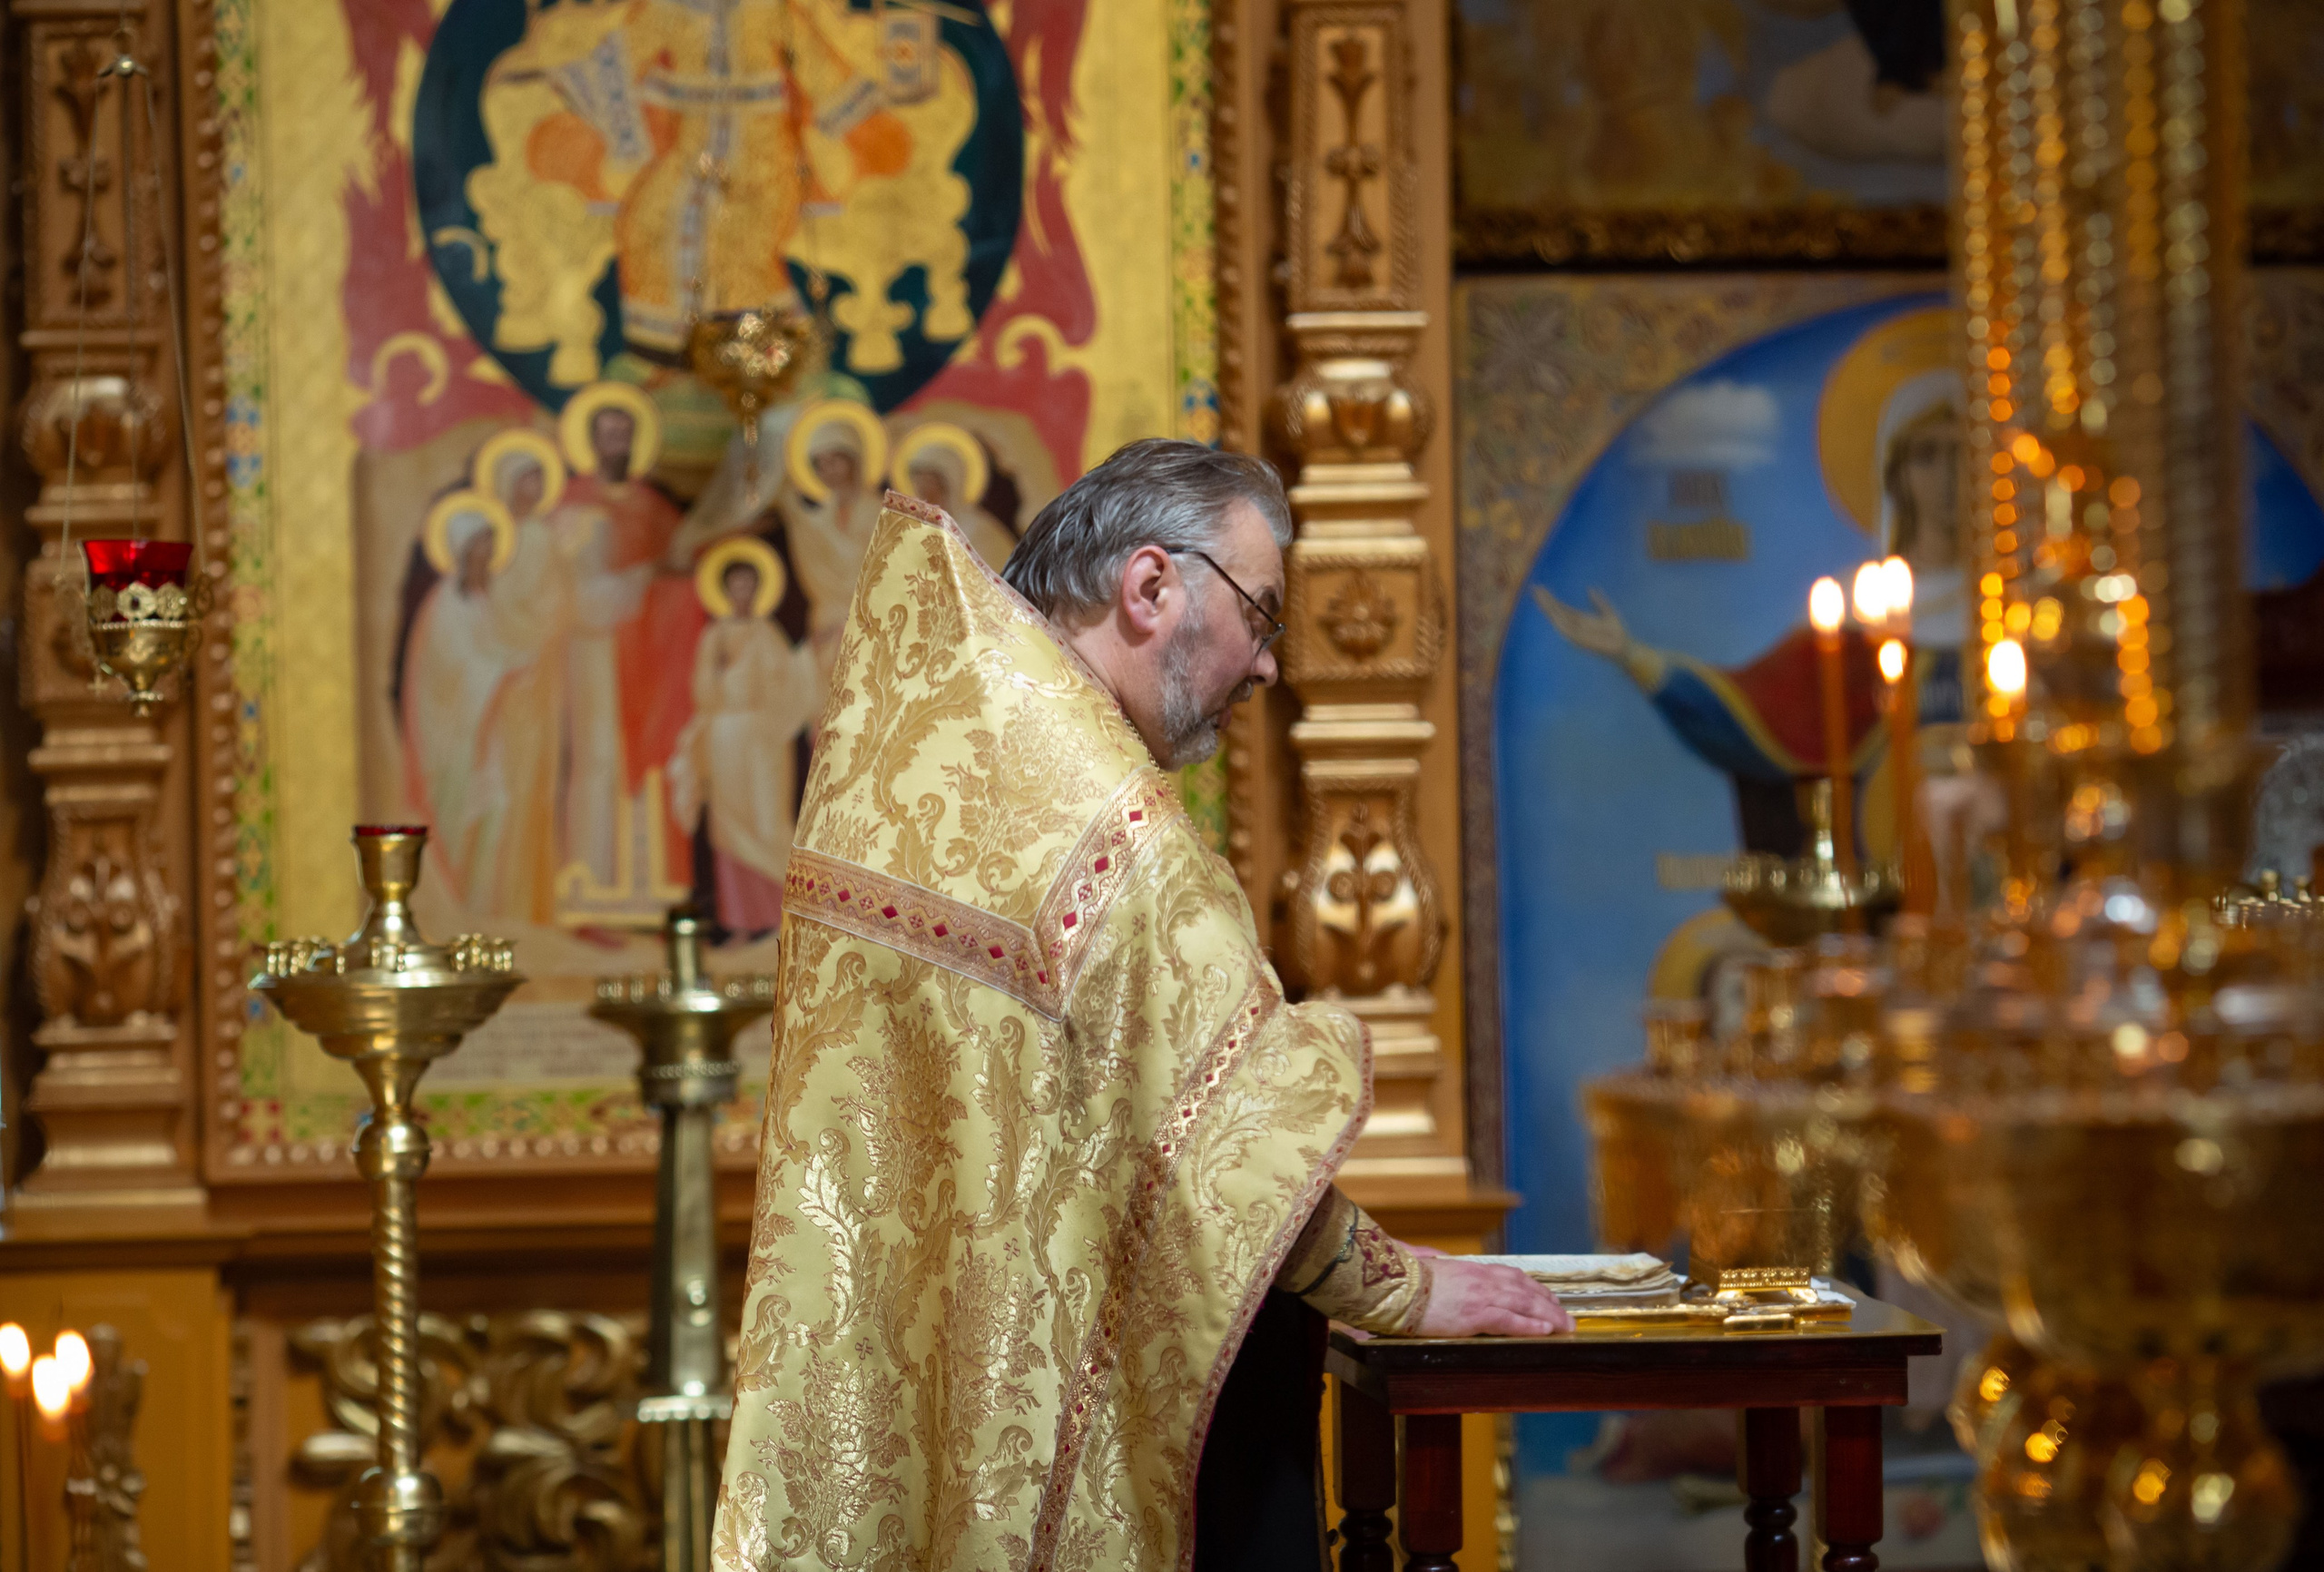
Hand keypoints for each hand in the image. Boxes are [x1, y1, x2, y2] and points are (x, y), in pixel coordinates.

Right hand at [1413, 1259, 1572, 1337]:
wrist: (1396, 1286)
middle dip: (1550, 1305)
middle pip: (1526, 1291)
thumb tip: (1440, 1259)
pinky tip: (1544, 1331)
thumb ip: (1442, 1262)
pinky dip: (1529, 1325)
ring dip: (1549, 1317)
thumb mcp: (1430, 1264)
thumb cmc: (1408, 1278)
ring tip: (1565, 1327)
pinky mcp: (1474, 1315)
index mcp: (1474, 1269)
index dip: (1536, 1289)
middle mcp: (1483, 1280)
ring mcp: (1480, 1297)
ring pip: (1524, 1305)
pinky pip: (1509, 1320)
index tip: (1549, 1298)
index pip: (1514, 1277)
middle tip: (1567, 1318)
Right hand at [1532, 585, 1630, 659]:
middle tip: (1534, 588)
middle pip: (1555, 611)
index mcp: (1579, 618)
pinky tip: (1551, 612)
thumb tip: (1590, 588)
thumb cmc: (1617, 632)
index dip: (1550, 598)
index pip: (1560, 607)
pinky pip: (1565, 629)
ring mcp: (1575, 633)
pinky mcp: (1579, 640)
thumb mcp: (1607, 612)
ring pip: (1557, 618)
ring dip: (1548, 608)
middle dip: (1545, 600)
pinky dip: (1557, 621)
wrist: (1624, 647)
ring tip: (1540, 596)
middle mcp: (1574, 625)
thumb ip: (1598, 601)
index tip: (1540, 588)